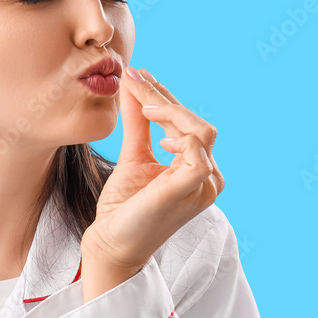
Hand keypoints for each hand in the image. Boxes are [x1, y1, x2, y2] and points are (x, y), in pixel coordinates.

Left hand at [81, 67, 224, 287]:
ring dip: (170, 110)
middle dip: (162, 97)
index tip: (139, 74)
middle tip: (134, 77)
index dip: (164, 96)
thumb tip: (132, 85)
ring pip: (201, 132)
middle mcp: (206, 177)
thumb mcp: (133, 155)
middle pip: (196, 123)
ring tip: (143, 103)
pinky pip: (198, 155)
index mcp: (196, 168)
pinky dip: (181, 138)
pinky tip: (160, 138)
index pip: (187, 123)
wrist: (111, 242)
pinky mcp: (190, 192)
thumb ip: (138, 123)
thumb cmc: (124, 207)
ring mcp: (202, 186)